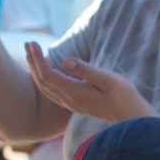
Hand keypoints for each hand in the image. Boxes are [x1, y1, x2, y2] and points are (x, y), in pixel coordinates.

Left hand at [26, 42, 153, 123]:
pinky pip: (52, 92)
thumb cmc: (123, 95)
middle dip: (33, 61)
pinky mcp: (75, 104)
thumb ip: (85, 70)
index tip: (33, 42)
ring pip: (45, 88)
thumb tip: (65, 61)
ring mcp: (71, 104)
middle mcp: (69, 100)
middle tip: (28, 43)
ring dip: (36, 70)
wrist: (131, 117)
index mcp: (75, 92)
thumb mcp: (107, 79)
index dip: (38, 58)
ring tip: (30, 54)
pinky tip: (43, 71)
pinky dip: (43, 80)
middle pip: (42, 81)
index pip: (48, 74)